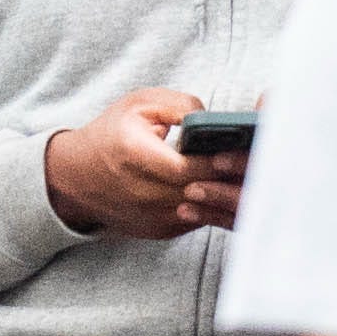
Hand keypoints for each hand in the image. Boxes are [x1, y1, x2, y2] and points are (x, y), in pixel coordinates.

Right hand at [45, 88, 232, 238]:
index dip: (216, 161)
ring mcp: (151, 217)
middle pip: (200, 191)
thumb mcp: (140, 104)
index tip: (240, 148)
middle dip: (229, 178)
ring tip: (246, 174)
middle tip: (258, 161)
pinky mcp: (160, 231)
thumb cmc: (113, 134)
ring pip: (204, 209)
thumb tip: (215, 120)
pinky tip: (226, 188)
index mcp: (134, 155)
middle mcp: (142, 193)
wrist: (77, 178)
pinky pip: (197, 219)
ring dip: (225, 194)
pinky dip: (213, 205)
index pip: (186, 168)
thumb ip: (180, 105)